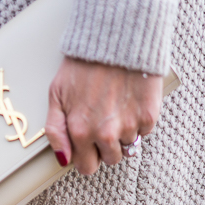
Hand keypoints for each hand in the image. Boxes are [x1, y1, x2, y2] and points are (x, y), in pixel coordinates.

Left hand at [45, 57, 162, 174]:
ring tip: (117, 106)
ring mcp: (128, 126)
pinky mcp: (148, 116)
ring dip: (123, 132)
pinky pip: (144, 131)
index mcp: (80, 132)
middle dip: (106, 147)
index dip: (87, 156)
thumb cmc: (83, 63)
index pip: (86, 167)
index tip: (89, 143)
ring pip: (128, 147)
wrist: (116, 37)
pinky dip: (139, 120)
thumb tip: (64, 160)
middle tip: (104, 121)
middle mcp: (105, 134)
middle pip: (110, 160)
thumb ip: (55, 131)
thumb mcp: (56, 94)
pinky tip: (130, 100)